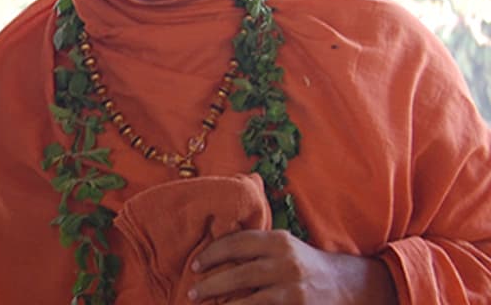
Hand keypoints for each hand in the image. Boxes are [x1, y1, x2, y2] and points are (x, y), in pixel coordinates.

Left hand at [187, 229, 397, 303]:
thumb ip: (255, 245)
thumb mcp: (284, 246)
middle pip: (239, 274)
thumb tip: (213, 249)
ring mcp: (294, 289)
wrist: (348, 285)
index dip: (212, 254)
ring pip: (251, 301)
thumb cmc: (304, 264)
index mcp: (279, 241)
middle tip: (193, 292)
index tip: (195, 265)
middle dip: (211, 284)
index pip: (237, 243)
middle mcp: (286, 263)